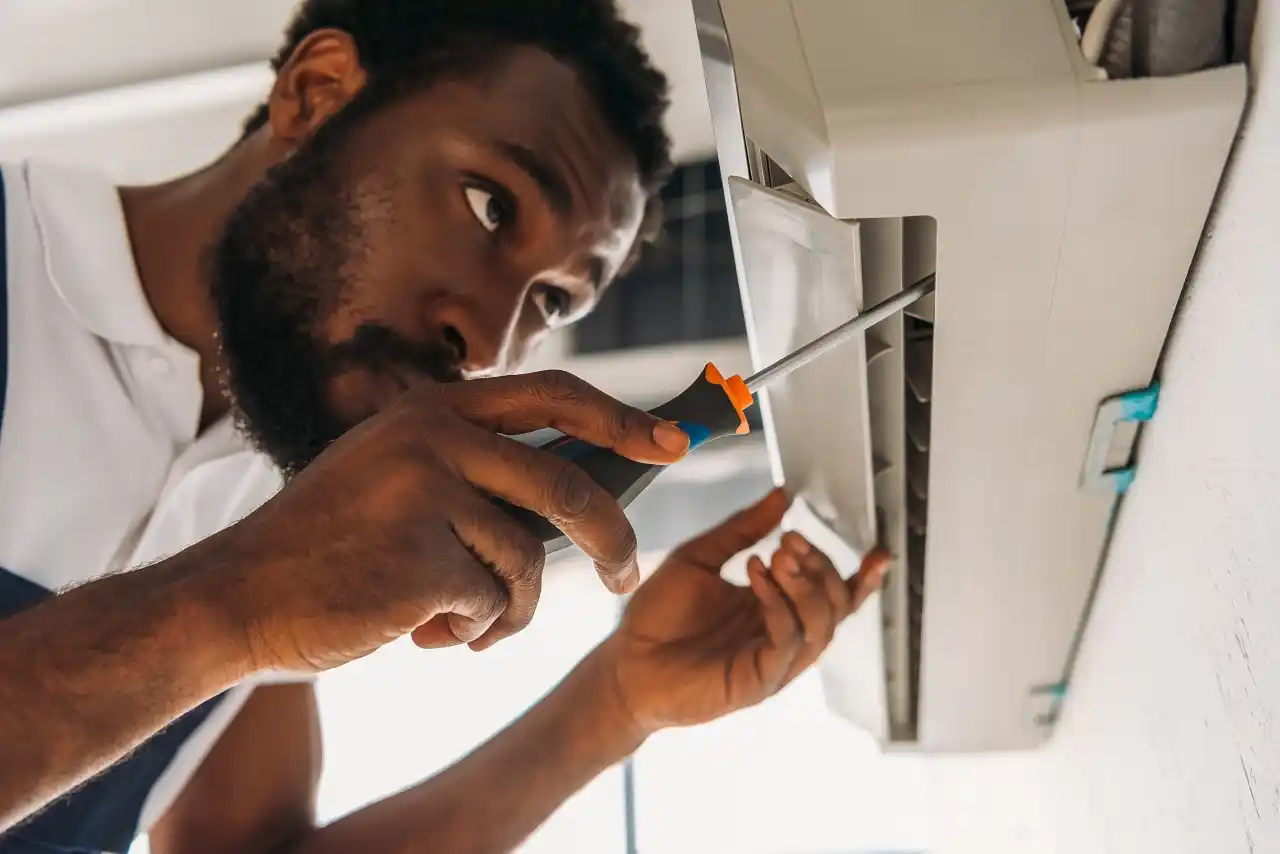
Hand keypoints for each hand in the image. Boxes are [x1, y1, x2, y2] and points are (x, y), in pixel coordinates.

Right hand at [208, 371, 689, 672]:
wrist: (236, 597)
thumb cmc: (329, 546)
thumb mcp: (397, 476)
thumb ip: (475, 471)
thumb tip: (580, 497)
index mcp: (432, 410)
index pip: (554, 396)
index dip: (622, 419)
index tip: (673, 442)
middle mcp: (433, 437)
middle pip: (569, 488)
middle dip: (613, 540)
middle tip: (626, 578)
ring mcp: (427, 494)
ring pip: (528, 560)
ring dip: (510, 607)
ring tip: (461, 620)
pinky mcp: (422, 558)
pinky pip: (492, 604)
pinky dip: (473, 631)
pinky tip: (420, 630)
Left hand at [599, 488, 888, 734]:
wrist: (623, 663)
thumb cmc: (658, 617)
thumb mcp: (701, 557)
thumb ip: (743, 529)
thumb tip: (781, 495)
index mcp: (776, 609)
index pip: (832, 595)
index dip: (861, 577)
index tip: (877, 550)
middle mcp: (782, 637)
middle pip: (835, 606)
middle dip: (822, 566)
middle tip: (790, 540)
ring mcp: (774, 661)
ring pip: (822, 625)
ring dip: (808, 584)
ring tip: (780, 555)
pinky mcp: (758, 679)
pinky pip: (788, 641)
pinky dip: (780, 604)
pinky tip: (757, 576)